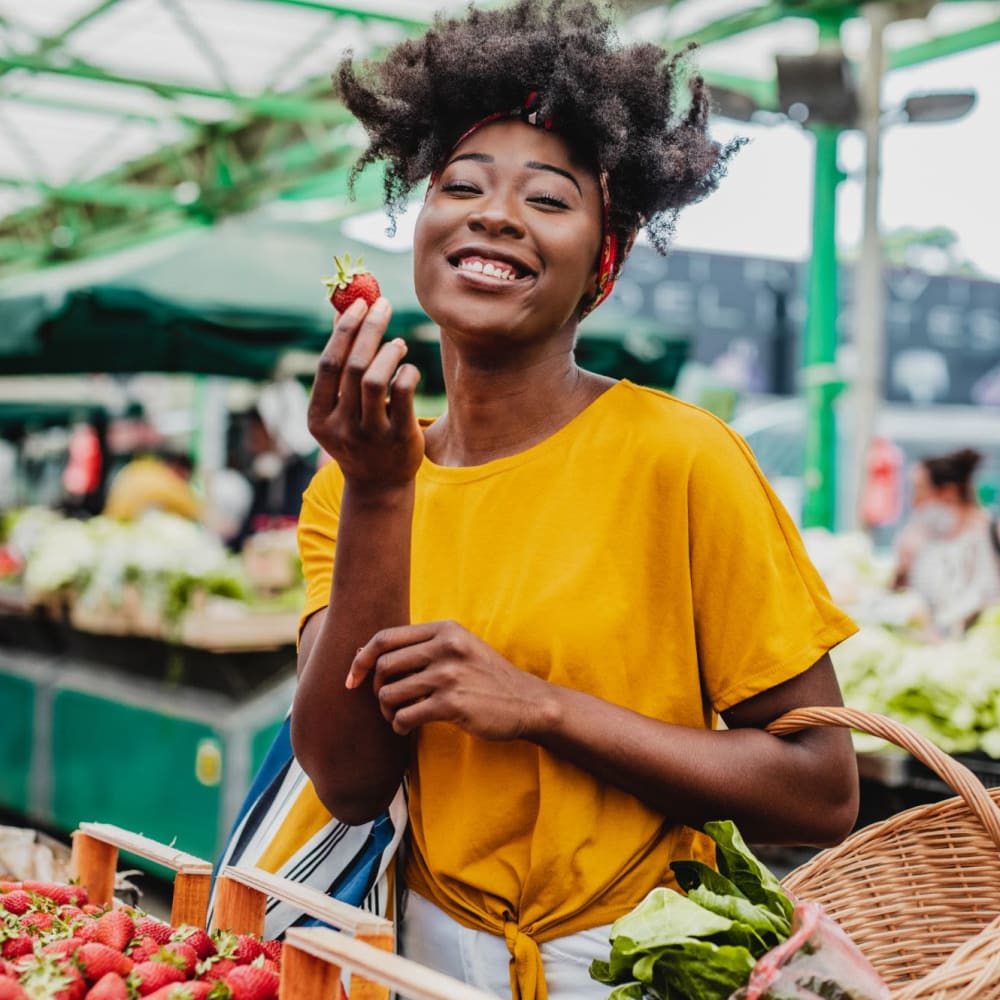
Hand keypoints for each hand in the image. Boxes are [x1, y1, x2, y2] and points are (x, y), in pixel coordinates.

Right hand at [307, 297, 423, 490]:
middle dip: (369, 329)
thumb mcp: (339, 408)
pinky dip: (406, 372)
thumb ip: (340, 367)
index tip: (359, 303)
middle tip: (383, 305)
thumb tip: (343, 315)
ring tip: (398, 343)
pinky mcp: (398, 439)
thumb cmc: (358, 435)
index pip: (329, 365)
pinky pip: (403, 393)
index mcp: (319, 418)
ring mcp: (369, 435)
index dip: (344, 330)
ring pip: (375, 379)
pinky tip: (408, 368)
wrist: (378, 485)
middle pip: (353, 367)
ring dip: (389, 351)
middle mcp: (341, 427)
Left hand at [347, 620, 549, 738]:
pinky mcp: (452, 704)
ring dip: (387, 711)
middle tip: (386, 704)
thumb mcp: (459, 648)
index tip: (351, 679)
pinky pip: (404, 717)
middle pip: (383, 667)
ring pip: (390, 694)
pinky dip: (399, 726)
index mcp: (445, 629)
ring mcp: (449, 675)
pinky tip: (407, 728)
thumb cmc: (486, 677)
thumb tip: (362, 653)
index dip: (360, 659)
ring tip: (398, 717)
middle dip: (376, 690)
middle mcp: (446, 647)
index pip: (384, 638)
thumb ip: (420, 647)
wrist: (528, 702)